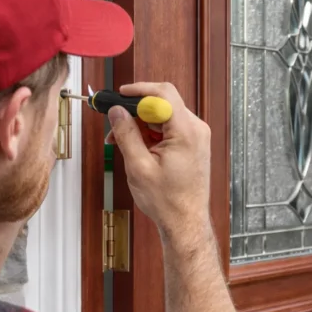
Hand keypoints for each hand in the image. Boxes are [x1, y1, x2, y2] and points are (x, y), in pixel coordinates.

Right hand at [106, 82, 211, 242]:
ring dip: (141, 125)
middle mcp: (196, 130)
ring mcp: (196, 137)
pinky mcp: (192, 144)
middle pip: (163, 103)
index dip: (139, 90)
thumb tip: (117, 112)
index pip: (164, 94)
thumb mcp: (139, 167)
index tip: (120, 95)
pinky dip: (151, 134)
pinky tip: (137, 148)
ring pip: (163, 116)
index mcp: (186, 132)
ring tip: (122, 142)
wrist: (185, 221)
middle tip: (115, 124)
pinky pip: (169, 129)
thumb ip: (126, 135)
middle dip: (136, 112)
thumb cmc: (168, 201)